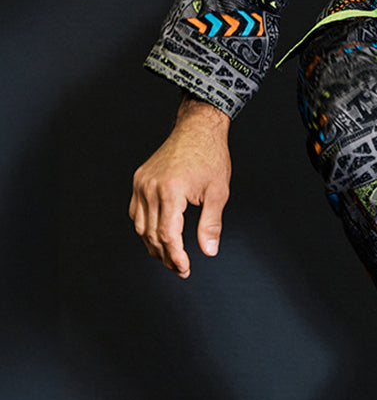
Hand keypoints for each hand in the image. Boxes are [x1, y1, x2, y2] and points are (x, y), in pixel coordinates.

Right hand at [129, 96, 231, 275]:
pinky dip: (145, 228)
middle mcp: (150, 187)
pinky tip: (158, 238)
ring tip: (170, 258)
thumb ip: (211, 224)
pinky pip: (135, 212)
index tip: (185, 268)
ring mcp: (141, 183)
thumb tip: (209, 251)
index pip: (168, 235)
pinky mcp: (139, 180)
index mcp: (170, 191)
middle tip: (181, 269)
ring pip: (140, 226)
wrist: (197, 129)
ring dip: (153, 245)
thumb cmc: (211, 158)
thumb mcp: (218, 193)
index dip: (176, 256)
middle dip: (166, 256)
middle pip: (152, 234)